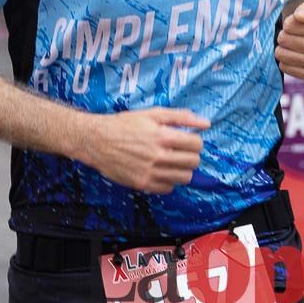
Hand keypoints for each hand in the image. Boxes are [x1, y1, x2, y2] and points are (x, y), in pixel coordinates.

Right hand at [78, 108, 209, 193]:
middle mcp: (159, 156)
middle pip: (193, 162)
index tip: (187, 140)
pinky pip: (168, 188)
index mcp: (163, 136)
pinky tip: (160, 170)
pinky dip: (168, 180)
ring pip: (184, 178)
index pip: (197, 144)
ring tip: (171, 161)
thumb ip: (181, 117)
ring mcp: (151, 172)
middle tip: (180, 151)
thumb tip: (206, 123)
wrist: (97, 140)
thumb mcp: (153, 113)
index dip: (195, 141)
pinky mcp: (142, 184)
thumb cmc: (125, 124)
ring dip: (182, 169)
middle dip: (191, 155)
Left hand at [275, 0, 303, 80]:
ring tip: (285, 46)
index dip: (287, 24)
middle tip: (285, 36)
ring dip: (280, 49)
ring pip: (286, 56)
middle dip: (282, 37)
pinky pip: (287, 69)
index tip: (290, 25)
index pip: (291, 26)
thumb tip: (300, 16)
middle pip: (288, 41)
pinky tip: (288, 57)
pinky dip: (283, 62)